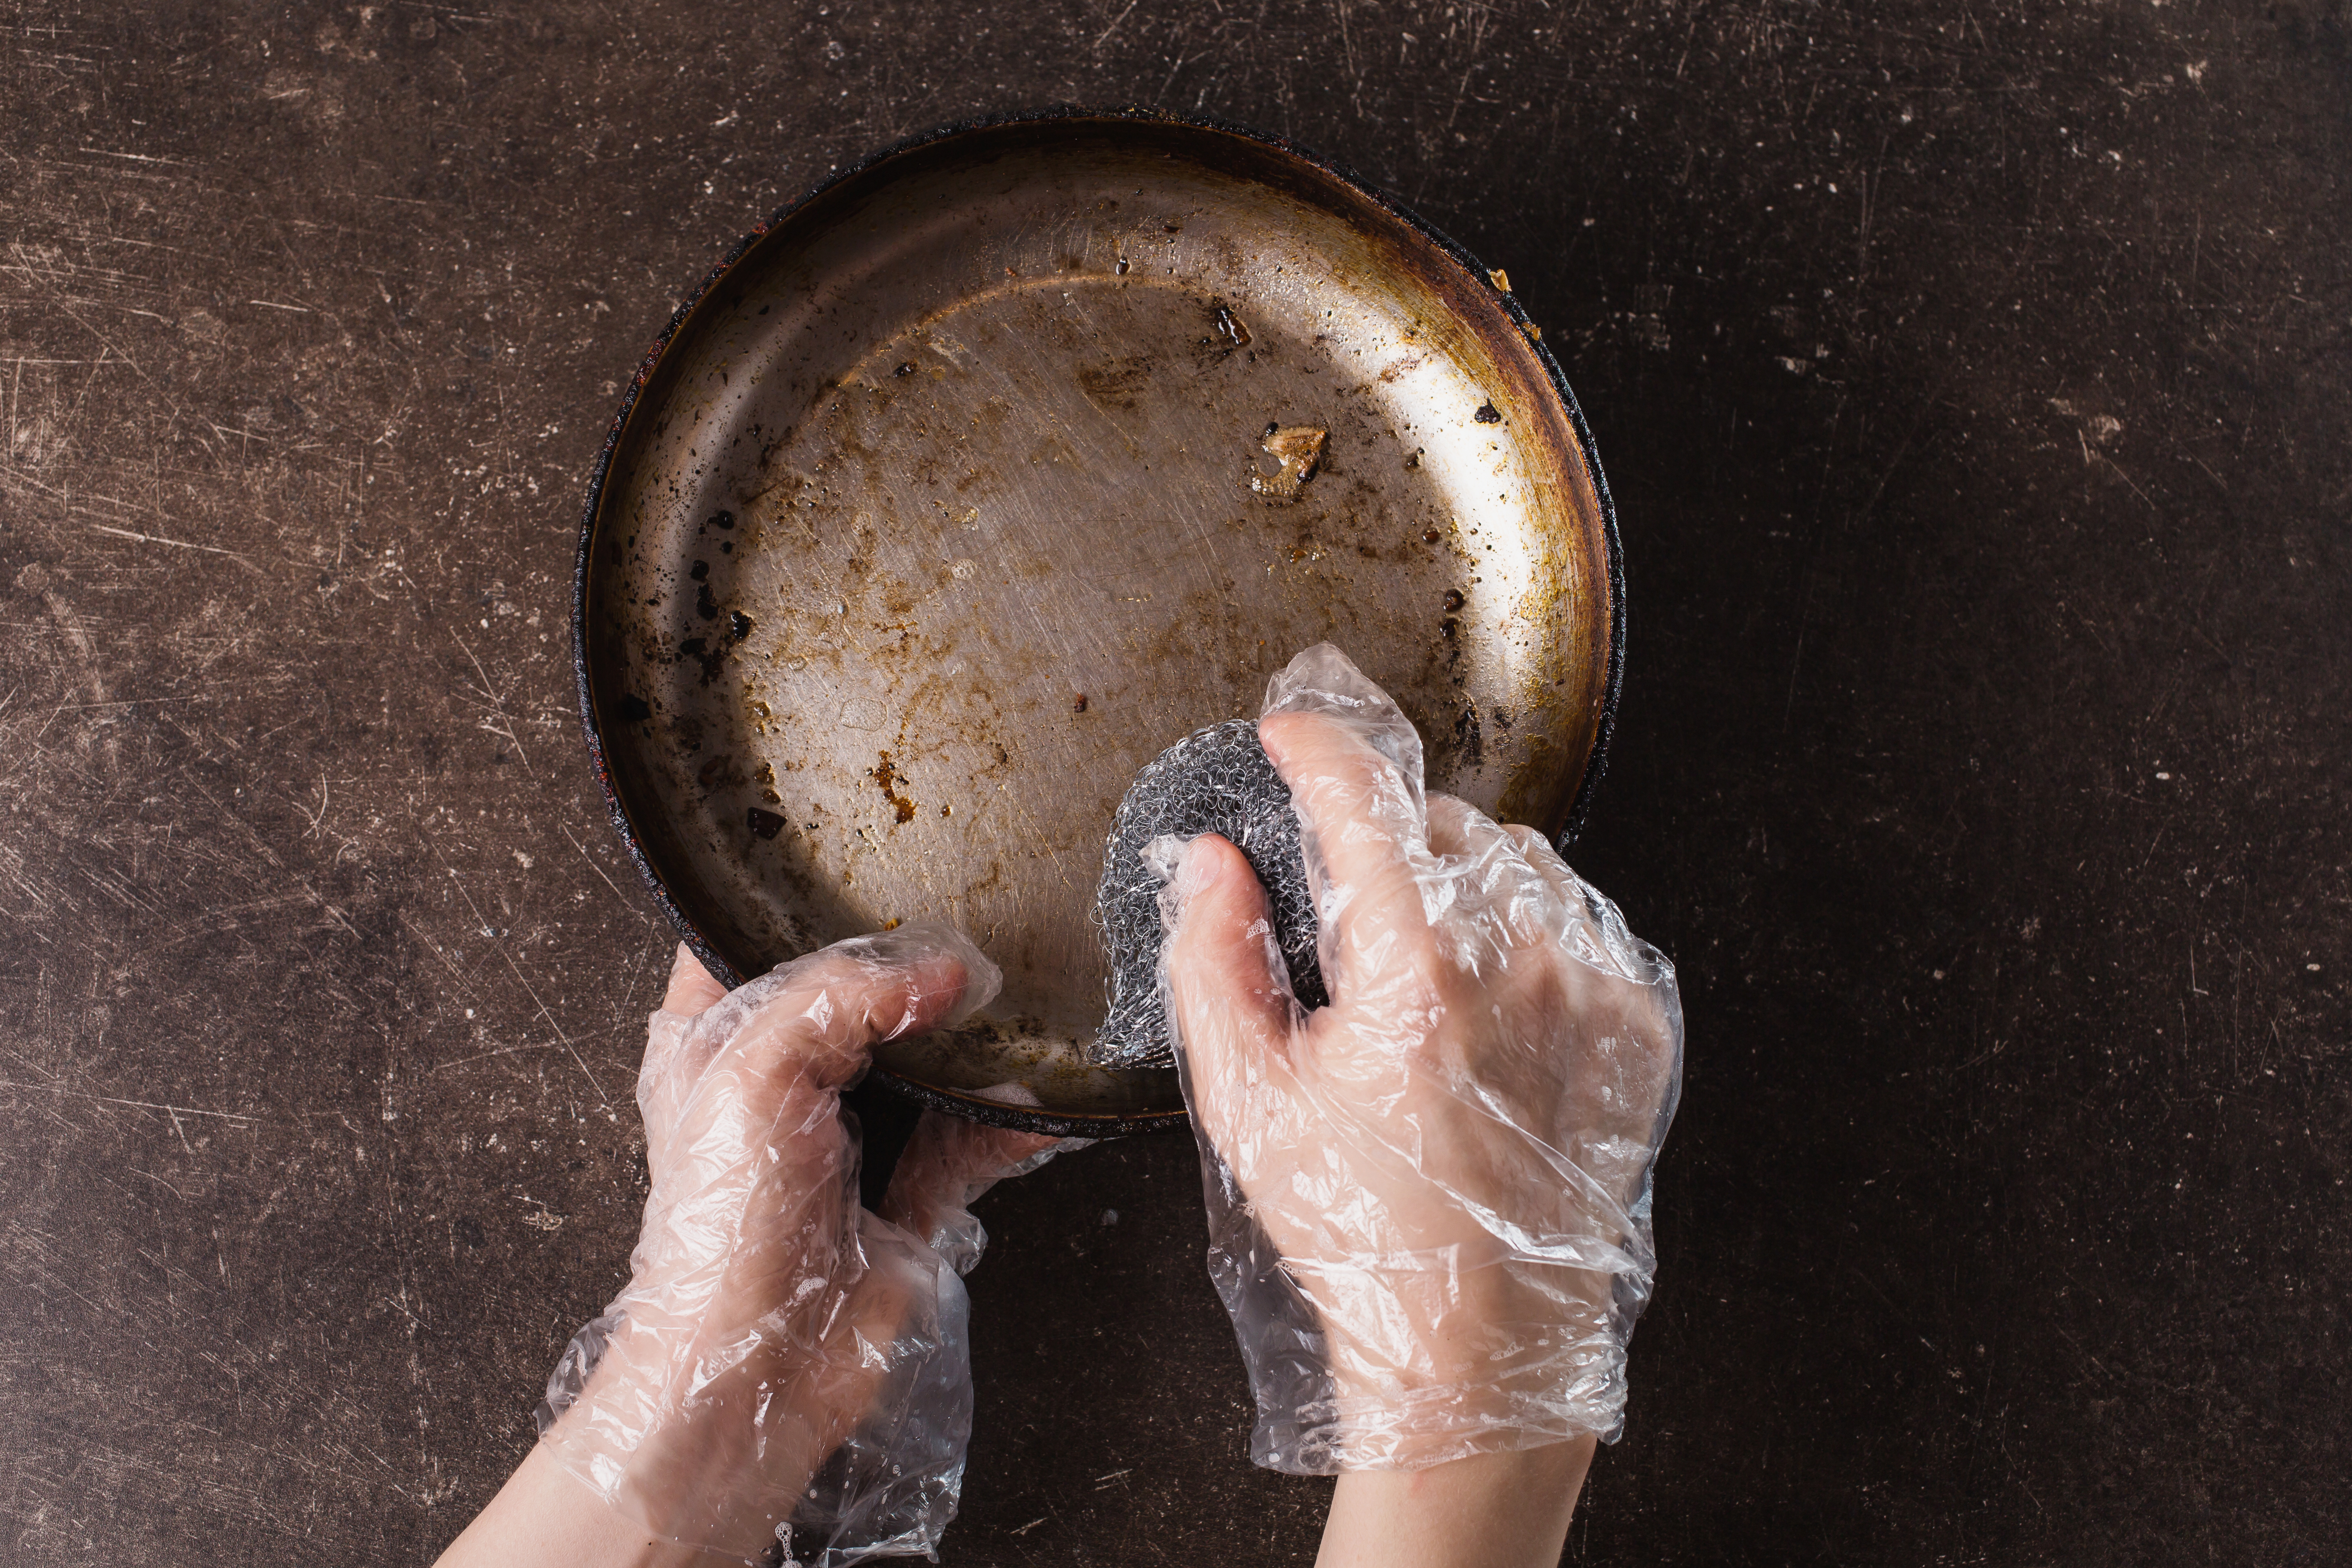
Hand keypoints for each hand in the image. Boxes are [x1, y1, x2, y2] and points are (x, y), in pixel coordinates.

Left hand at [439, 927, 1065, 1567]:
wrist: (754, 1367)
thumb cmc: (718, 1225)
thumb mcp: (755, 1068)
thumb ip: (843, 995)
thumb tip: (941, 972)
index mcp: (713, 1036)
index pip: (745, 933)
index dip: (795, 897)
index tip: (863, 865)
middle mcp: (783, 1076)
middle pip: (858, 990)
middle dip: (914, 966)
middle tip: (967, 929)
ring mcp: (853, 1133)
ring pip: (929, 1057)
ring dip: (976, 1042)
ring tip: (1016, 1010)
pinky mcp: (909, 1190)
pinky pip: (974, 1137)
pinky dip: (1010, 1120)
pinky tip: (1034, 1102)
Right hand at [1160, 645, 1682, 1474]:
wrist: (1480, 1340)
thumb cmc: (1361, 1229)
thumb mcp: (1247, 1098)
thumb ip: (1213, 959)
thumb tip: (1211, 860)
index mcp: (1420, 969)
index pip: (1365, 801)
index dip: (1318, 747)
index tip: (1291, 727)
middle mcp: (1525, 961)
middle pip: (1446, 824)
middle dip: (1386, 842)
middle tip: (1345, 912)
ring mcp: (1595, 989)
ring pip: (1522, 860)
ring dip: (1460, 877)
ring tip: (1416, 957)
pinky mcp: (1638, 1025)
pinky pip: (1581, 919)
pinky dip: (1529, 926)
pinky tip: (1486, 990)